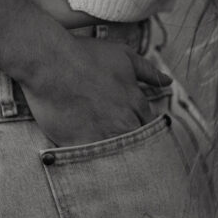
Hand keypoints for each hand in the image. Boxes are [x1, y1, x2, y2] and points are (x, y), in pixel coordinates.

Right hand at [19, 36, 170, 147]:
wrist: (50, 62)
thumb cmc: (85, 55)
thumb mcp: (123, 56)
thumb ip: (148, 71)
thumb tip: (168, 81)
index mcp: (136, 103)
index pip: (148, 125)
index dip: (138, 125)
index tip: (126, 124)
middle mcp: (124, 122)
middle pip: (136, 144)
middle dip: (128, 142)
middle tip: (113, 137)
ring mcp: (103, 136)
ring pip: (117, 156)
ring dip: (113, 155)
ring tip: (102, 149)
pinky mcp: (80, 145)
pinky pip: (92, 162)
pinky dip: (92, 162)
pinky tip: (87, 158)